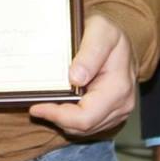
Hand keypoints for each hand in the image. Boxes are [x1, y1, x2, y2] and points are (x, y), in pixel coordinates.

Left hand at [28, 14, 134, 136]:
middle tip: (37, 105)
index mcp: (118, 88)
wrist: (120, 38)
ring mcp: (119, 110)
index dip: (58, 116)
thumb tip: (76, 78)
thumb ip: (89, 53)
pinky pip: (89, 124)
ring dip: (63, 120)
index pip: (85, 117)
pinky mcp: (112, 113)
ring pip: (85, 129)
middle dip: (57, 118)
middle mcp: (122, 104)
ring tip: (46, 103)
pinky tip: (61, 103)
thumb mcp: (99, 31)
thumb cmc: (108, 32)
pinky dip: (72, 118)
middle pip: (83, 127)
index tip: (37, 106)